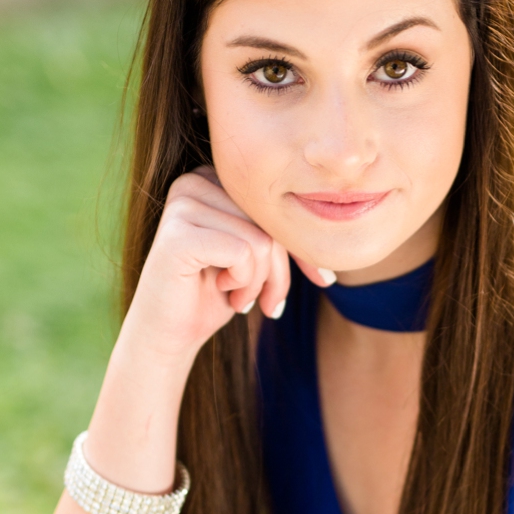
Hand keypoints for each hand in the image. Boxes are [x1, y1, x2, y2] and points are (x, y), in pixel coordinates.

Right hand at [122, 167, 332, 365]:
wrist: (167, 335)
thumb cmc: (214, 295)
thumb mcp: (258, 256)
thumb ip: (284, 230)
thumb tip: (346, 217)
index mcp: (213, 177)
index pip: (277, 204)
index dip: (302, 246)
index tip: (323, 280)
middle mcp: (193, 181)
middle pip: (271, 219)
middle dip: (279, 270)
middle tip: (267, 302)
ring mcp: (182, 205)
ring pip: (260, 238)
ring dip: (259, 280)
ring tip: (239, 297)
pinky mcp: (177, 234)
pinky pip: (243, 252)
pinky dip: (243, 282)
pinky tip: (222, 290)